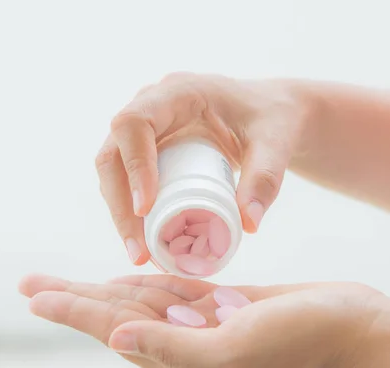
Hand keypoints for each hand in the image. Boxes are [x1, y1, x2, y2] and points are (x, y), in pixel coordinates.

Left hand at [19, 273, 383, 367]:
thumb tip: (115, 342)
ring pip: (142, 306)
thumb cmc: (302, 339)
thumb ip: (174, 348)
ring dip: (103, 292)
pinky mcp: (225, 308)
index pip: (116, 333)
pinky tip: (125, 281)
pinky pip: (175, 296)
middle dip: (74, 300)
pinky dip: (147, 286)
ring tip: (66, 284)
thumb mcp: (236, 348)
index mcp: (187, 365)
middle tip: (31, 285)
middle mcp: (189, 350)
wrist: (353, 327)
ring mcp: (207, 328)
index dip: (74, 312)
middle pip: (118, 319)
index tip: (34, 296)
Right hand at [96, 73, 316, 263]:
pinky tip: (144, 243)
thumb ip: (266, 178)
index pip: (136, 123)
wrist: (270, 115)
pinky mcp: (148, 149)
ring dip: (120, 214)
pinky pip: (126, 180)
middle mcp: (153, 106)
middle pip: (113, 152)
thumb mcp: (276, 144)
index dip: (134, 165)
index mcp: (179, 92)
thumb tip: (248, 224)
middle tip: (139, 250)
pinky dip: (130, 212)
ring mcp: (147, 129)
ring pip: (114, 171)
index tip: (146, 208)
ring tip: (141, 255)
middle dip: (120, 205)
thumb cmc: (273, 120)